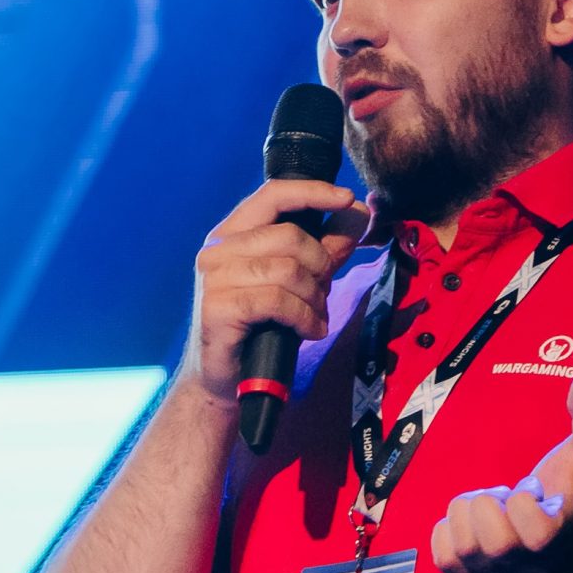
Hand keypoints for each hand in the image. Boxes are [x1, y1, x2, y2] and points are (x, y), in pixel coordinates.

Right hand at [177, 179, 369, 408]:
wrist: (225, 380)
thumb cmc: (261, 328)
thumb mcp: (296, 283)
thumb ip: (325, 247)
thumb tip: (357, 212)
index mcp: (232, 234)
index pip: (274, 194)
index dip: (313, 192)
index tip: (347, 199)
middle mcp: (217, 250)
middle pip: (291, 235)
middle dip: (321, 265)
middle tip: (323, 293)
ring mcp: (214, 278)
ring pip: (288, 269)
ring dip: (314, 297)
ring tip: (314, 316)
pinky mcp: (219, 308)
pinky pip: (279, 301)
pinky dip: (304, 317)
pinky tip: (309, 330)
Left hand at [431, 373, 572, 572]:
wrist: (570, 554)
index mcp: (557, 541)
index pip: (530, 525)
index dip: (525, 498)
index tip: (537, 493)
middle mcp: (525, 569)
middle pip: (486, 534)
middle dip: (490, 502)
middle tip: (507, 501)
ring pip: (459, 539)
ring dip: (470, 513)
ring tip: (493, 514)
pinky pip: (439, 554)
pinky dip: (448, 532)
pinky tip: (473, 528)